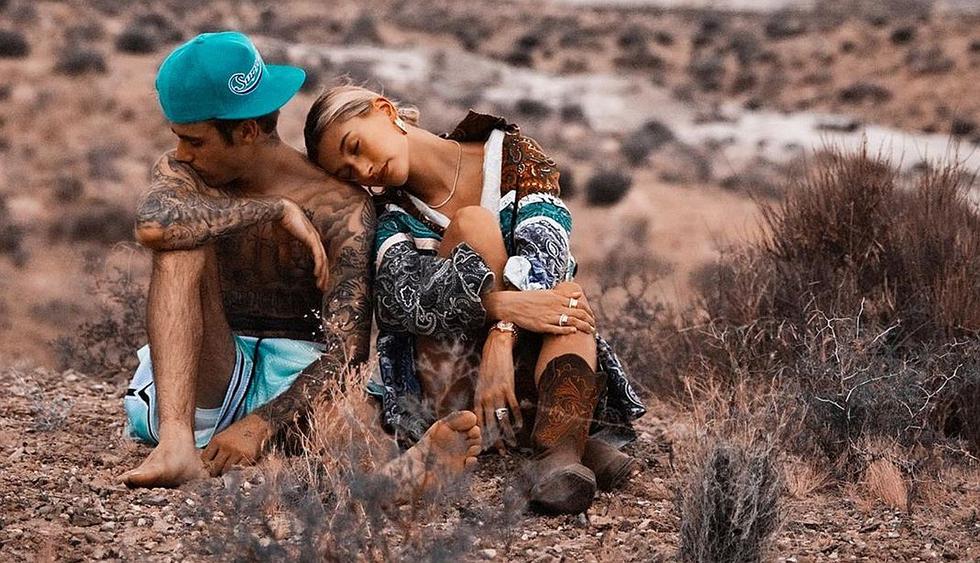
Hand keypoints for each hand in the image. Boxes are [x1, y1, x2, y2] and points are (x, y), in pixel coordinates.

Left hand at [201, 414, 272, 476]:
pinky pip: (239, 471)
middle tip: (217, 476)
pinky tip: (236, 472)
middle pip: (214, 468)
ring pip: (226, 471)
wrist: (257, 424)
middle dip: (215, 473)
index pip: (204, 460)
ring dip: (225, 475)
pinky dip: (236, 474)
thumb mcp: (222, 436)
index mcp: (217, 441)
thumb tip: (206, 466)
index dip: (206, 466)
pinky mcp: (248, 457)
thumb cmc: (238, 432)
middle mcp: (226, 446)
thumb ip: (214, 449)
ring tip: (226, 476)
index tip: (208, 470)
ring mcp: (237, 452)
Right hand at [280, 198, 328, 290]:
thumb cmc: (282, 223)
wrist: (280, 211)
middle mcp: (316, 240)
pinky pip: (318, 254)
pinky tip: (317, 274)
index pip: (319, 259)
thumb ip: (286, 252)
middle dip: (324, 276)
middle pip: (324, 261)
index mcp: (310, 241)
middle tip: (322, 288)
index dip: (319, 270)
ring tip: (320, 284)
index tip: (317, 281)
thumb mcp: (283, 242)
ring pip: (323, 260)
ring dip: (322, 273)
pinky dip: (319, 265)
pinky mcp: (311, 238)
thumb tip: (285, 264)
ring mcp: (315, 239)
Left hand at [474, 330, 523, 452]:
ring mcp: (497, 393)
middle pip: (490, 424)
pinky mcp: (507, 387)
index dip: (483, 435)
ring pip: (502, 418)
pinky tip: (520, 426)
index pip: (479, 422)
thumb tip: (485, 414)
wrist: (496, 350)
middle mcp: (486, 398)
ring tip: (513, 444)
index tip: (486, 448)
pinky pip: (512, 406)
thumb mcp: (481, 385)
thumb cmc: (489, 368)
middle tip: (502, 452)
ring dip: (508, 433)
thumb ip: (483, 399)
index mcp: (478, 398)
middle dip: (496, 439)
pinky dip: (517, 417)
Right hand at [486, 289, 595, 334]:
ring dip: (582, 327)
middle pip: (578, 314)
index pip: (578, 304)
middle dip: (589, 321)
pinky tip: (574, 332)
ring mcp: (549, 317)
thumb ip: (564, 294)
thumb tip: (578, 293)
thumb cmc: (529, 298)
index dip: (588, 311)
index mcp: (557, 298)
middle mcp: (555, 307)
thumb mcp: (547, 293)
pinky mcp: (542, 326)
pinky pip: (557, 329)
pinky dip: (567, 330)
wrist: (512, 305)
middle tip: (593, 326)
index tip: (592, 317)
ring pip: (571, 321)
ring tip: (589, 331)